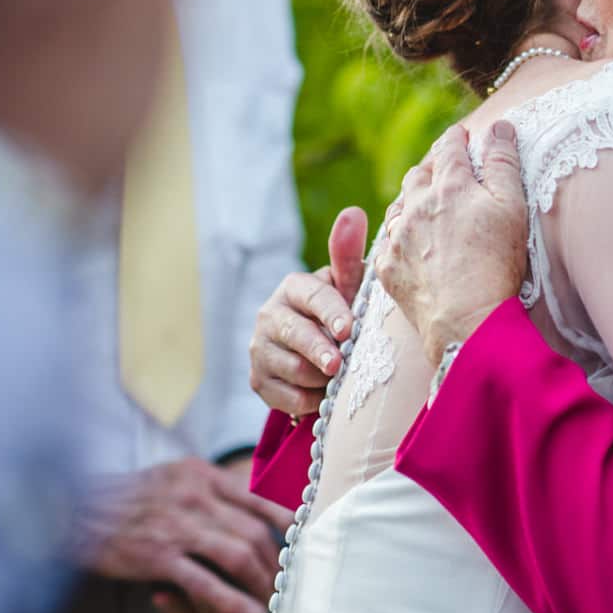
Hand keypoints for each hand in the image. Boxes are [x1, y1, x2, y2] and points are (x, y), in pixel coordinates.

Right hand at [77, 458, 293, 612]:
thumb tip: (250, 502)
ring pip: (237, 555)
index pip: (257, 496)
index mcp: (201, 474)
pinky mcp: (157, 556)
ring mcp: (177, 526)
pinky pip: (204, 582)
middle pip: (253, 531)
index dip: (286, 520)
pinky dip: (230, 601)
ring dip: (260, 583)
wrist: (69, 511)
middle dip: (274, 562)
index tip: (302, 538)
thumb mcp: (172, 476)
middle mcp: (195, 495)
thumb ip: (208, 488)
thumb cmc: (127, 498)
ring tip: (269, 602)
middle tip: (284, 583)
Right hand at [247, 208, 366, 415]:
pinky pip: (286, 398)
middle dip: (319, 351)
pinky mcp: (258, 380)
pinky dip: (309, 401)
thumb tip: (354, 211)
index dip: (332, 313)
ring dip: (322, 379)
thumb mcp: (347, 284)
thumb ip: (348, 254)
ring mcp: (260, 349)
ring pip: (292, 370)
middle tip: (339, 364)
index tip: (349, 330)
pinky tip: (324, 394)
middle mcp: (270, 315)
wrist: (320, 348)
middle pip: (295, 335)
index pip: (313, 296)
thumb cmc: (341, 308)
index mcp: (294, 287)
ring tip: (341, 378)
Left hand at [376, 121, 529, 366]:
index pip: (450, 148)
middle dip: (432, 165)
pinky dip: (398, 235)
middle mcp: (417, 205)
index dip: (456, 138)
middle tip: (443, 167)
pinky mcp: (387, 267)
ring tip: (422, 202)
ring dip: (411, 199)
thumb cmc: (497, 262)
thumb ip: (503, 162)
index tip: (461, 134)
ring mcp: (398, 237)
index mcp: (450, 186)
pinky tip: (408, 241)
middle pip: (419, 174)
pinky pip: (387, 241)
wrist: (465, 319)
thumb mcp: (512, 206)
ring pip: (398, 205)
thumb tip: (498, 126)